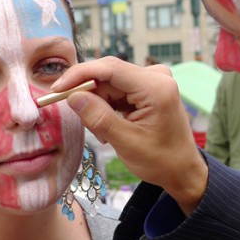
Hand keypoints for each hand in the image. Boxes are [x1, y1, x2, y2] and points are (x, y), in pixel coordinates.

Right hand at [52, 56, 206, 212]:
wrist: (183, 170)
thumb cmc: (161, 160)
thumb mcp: (126, 142)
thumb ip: (98, 117)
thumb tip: (72, 97)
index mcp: (156, 87)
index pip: (109, 68)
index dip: (79, 75)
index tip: (56, 89)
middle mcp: (156, 76)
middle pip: (107, 76)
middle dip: (90, 98)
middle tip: (85, 124)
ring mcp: (153, 80)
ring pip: (109, 85)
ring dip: (100, 107)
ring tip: (107, 135)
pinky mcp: (148, 88)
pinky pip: (117, 91)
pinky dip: (108, 109)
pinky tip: (114, 129)